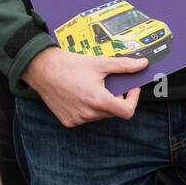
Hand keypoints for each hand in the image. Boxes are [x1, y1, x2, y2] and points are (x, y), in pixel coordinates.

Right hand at [22, 47, 144, 126]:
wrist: (43, 69)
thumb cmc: (70, 65)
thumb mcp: (101, 63)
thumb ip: (124, 66)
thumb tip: (142, 64)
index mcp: (98, 101)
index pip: (127, 112)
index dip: (133, 99)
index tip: (131, 88)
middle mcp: (87, 114)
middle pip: (114, 112)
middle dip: (117, 98)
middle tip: (112, 83)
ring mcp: (77, 120)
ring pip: (101, 115)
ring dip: (103, 103)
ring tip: (94, 87)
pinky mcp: (68, 121)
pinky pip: (87, 118)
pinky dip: (90, 108)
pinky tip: (82, 94)